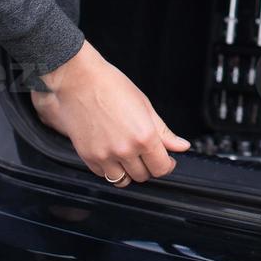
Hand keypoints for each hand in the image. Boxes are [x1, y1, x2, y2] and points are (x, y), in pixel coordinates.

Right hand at [30, 40, 189, 184]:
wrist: (79, 80)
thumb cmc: (111, 86)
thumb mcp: (145, 105)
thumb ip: (164, 131)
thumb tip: (181, 146)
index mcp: (144, 136)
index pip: (162, 168)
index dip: (167, 165)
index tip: (166, 160)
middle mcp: (125, 149)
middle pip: (143, 176)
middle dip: (148, 167)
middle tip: (146, 153)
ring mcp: (105, 155)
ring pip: (123, 180)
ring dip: (128, 172)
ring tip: (128, 156)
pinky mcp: (88, 157)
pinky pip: (103, 175)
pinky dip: (110, 169)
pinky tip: (112, 154)